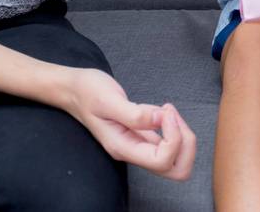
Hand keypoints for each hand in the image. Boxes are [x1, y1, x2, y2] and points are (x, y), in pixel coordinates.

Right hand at [61, 67, 196, 180]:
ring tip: (168, 111)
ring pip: (175, 158)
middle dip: (185, 143)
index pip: (162, 160)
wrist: (74, 90)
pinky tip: (163, 111)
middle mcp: (132, 152)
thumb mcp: (108, 100)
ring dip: (182, 135)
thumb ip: (135, 114)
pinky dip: (175, 128)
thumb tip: (162, 118)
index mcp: (123, 148)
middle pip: (175, 169)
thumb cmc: (87, 93)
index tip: (165, 111)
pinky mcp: (142, 136)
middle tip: (172, 115)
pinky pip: (168, 144)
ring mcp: (138, 145)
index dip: (174, 137)